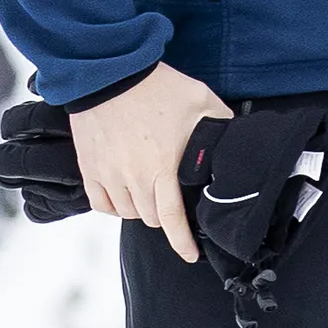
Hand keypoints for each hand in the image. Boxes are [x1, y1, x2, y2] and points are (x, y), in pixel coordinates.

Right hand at [70, 62, 232, 263]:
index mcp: (162, 168)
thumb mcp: (202, 101)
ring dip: (141, 210)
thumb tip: (237, 141)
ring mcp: (107, 174)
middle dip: (166, 218)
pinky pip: (100, 203)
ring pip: (127, 212)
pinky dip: (114, 205)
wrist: (109, 71)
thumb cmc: (158, 86)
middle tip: (174, 203)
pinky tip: (124, 195)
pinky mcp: (89, 166)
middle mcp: (132, 178)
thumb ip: (221, 125)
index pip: (172, 219)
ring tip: (152, 194)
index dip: (182, 243)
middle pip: (150, 218)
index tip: (190, 256)